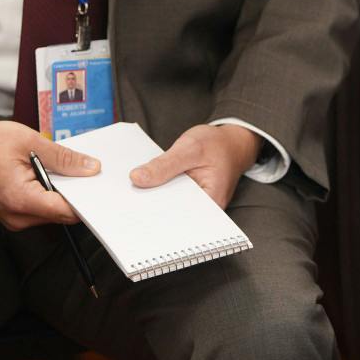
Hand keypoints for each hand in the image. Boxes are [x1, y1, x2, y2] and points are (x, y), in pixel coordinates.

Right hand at [0, 120, 96, 230]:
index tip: (97, 185)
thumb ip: (63, 158)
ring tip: (55, 168)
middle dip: (74, 194)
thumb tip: (90, 168)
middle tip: (80, 169)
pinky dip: (46, 195)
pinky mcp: (10, 215)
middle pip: (60, 214)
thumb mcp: (30, 142)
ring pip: (50, 213)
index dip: (86, 199)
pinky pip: (37, 210)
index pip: (66, 211)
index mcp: (21, 199)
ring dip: (58, 194)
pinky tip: (43, 176)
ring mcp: (12, 219)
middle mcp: (17, 217)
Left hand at [130, 123, 259, 209]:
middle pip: (173, 216)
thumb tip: (137, 178)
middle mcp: (205, 210)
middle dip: (152, 209)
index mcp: (211, 202)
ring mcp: (196, 205)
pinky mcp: (189, 198)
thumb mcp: (190, 148)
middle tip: (127, 202)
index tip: (134, 210)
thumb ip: (164, 165)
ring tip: (133, 194)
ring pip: (170, 207)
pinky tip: (144, 187)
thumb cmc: (217, 144)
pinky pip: (170, 199)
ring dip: (154, 200)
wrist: (231, 141)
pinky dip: (159, 192)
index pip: (180, 218)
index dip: (156, 215)